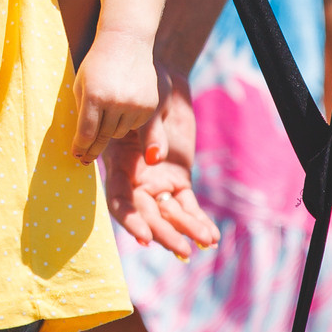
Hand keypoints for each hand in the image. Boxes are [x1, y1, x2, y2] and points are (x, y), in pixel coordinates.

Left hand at [70, 37, 157, 163]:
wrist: (126, 42)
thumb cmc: (97, 63)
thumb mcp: (81, 84)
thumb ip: (81, 111)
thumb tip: (82, 141)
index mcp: (94, 96)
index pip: (86, 133)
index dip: (80, 148)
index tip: (77, 156)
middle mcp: (115, 101)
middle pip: (103, 137)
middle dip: (93, 148)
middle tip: (86, 159)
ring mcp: (134, 104)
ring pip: (118, 133)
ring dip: (110, 130)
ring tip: (106, 114)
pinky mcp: (149, 105)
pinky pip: (134, 125)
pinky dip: (126, 121)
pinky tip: (122, 105)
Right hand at [100, 68, 217, 256]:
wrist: (162, 83)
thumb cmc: (146, 90)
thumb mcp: (146, 108)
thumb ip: (148, 132)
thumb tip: (155, 157)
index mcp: (119, 165)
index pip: (120, 201)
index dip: (131, 221)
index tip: (145, 237)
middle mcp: (136, 180)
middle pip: (147, 214)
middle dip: (164, 233)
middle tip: (182, 249)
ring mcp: (157, 182)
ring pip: (169, 214)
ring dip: (185, 230)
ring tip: (204, 243)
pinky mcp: (178, 180)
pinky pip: (187, 205)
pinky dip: (198, 220)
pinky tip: (211, 236)